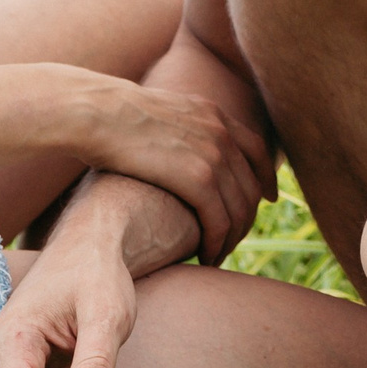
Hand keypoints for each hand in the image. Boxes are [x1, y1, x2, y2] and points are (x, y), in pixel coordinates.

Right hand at [78, 80, 270, 264]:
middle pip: (251, 185)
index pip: (256, 148)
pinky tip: (205, 257)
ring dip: (231, 238)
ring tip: (217, 255)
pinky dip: (216, 243)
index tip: (269, 197)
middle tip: (233, 240)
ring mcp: (213, 154)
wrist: (97, 112)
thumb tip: (171, 142)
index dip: (267, 176)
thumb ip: (176, 126)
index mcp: (212, 113)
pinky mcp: (198, 178)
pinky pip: (219, 221)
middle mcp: (221, 132)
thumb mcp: (157, 111)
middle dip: (246, 218)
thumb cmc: (109, 115)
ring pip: (239, 208)